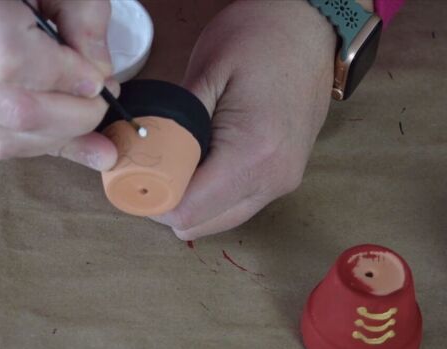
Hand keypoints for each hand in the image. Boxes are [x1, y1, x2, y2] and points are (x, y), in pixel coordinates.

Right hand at [0, 0, 117, 169]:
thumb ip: (84, 17)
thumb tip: (99, 75)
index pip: (12, 61)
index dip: (65, 78)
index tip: (97, 78)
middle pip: (12, 111)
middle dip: (72, 118)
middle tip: (100, 98)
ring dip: (56, 139)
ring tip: (87, 117)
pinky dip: (36, 143)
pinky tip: (68, 136)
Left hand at [153, 1, 335, 238]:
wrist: (312, 26)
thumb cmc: (261, 37)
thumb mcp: (205, 72)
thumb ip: (174, 126)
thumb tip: (142, 162)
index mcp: (252, 154)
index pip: (187, 211)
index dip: (151, 197)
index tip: (134, 171)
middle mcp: (272, 179)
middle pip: (200, 225)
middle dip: (166, 201)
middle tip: (149, 164)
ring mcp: (282, 182)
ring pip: (218, 220)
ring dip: (189, 200)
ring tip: (174, 160)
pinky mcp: (284, 177)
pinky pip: (237, 204)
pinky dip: (211, 194)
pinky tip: (200, 161)